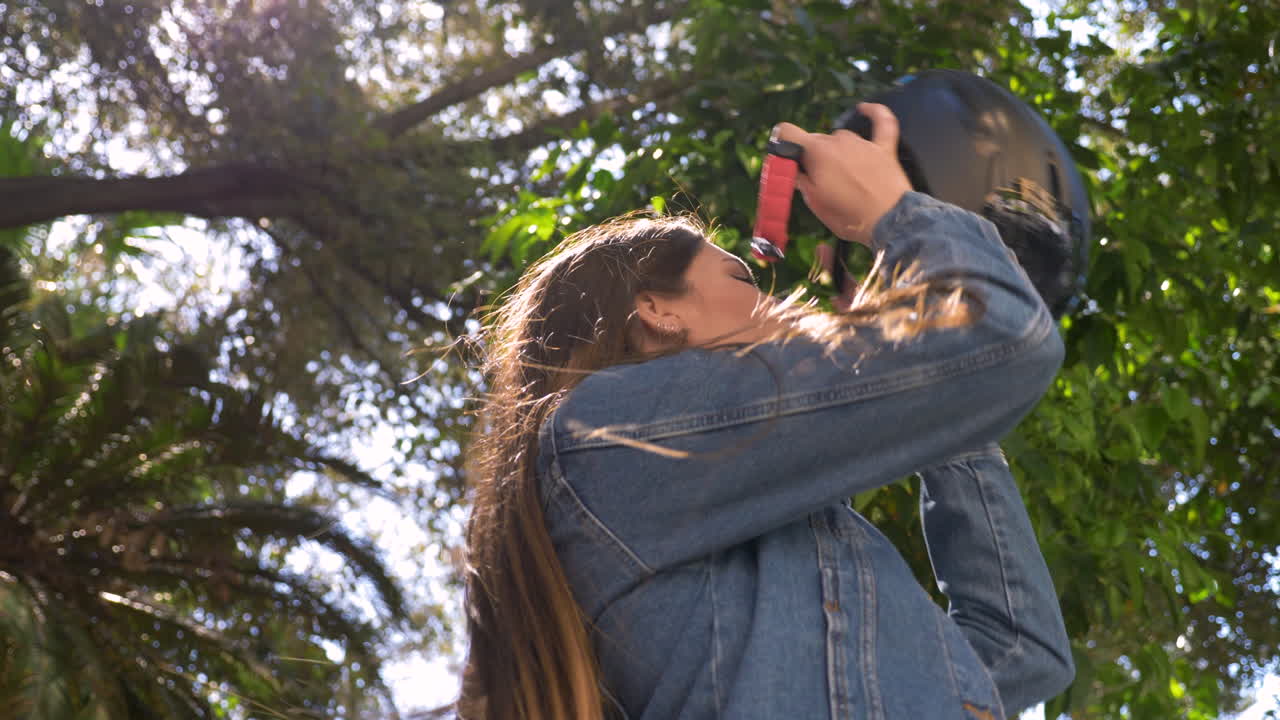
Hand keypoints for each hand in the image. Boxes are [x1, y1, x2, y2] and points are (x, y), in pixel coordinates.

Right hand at [773, 103, 911, 246]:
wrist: (889, 222)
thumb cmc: (848, 216)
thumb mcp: (815, 202)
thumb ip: (800, 179)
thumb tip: (793, 168)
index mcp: (816, 152)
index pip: (787, 132)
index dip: (782, 143)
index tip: (785, 159)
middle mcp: (837, 140)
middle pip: (814, 140)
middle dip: (811, 157)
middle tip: (817, 182)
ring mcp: (862, 142)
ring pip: (839, 138)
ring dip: (836, 152)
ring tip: (842, 176)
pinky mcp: (884, 147)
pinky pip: (881, 122)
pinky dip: (873, 113)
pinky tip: (864, 109)